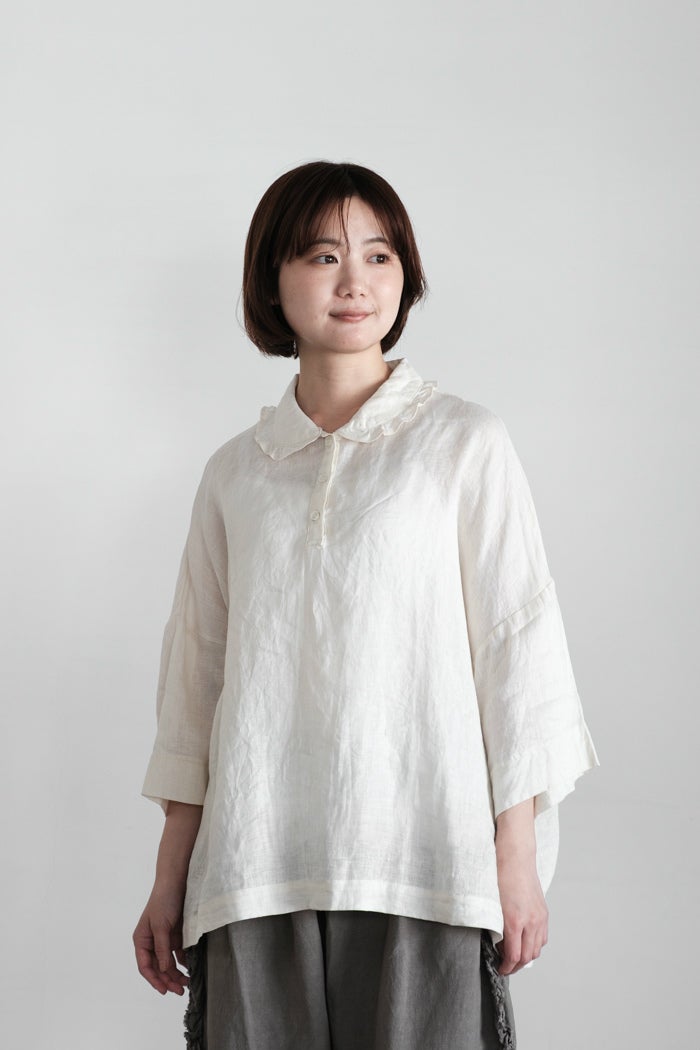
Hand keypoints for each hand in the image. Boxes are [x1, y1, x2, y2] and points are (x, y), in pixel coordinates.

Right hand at [133, 882, 189, 994]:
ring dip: (176, 973)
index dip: (154, 980)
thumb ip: (162, 948)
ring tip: (187, 983)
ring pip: (168, 962)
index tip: (164, 991)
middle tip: (180, 990)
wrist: (178, 880)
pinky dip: (183, 962)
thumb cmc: (164, 900)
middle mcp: (151, 941)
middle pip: (158, 967)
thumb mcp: (161, 926)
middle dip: (167, 979)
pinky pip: (178, 953)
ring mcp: (164, 939)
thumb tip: (163, 969)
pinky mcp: (176, 935)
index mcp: (141, 940)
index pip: (145, 966)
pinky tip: (190, 968)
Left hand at [495, 850, 547, 975]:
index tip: (499, 969)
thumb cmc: (499, 876)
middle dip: (515, 965)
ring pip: (536, 949)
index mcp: (515, 921)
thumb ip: (496, 927)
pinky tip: (523, 940)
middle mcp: (531, 921)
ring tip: (513, 954)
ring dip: (525, 956)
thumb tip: (496, 944)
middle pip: (527, 957)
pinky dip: (534, 944)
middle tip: (504, 965)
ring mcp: (540, 917)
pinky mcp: (544, 912)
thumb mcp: (492, 905)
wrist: (515, 857)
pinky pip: (542, 937)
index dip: (506, 967)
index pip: (514, 956)